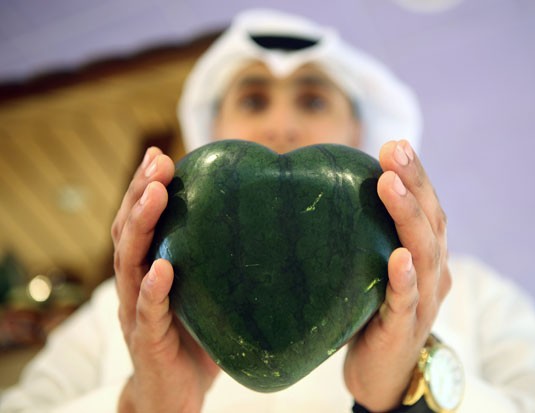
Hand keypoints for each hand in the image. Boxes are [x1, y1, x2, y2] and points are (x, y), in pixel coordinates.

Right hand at [111, 147, 219, 412]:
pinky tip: (163, 268)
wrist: (174, 395)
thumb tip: (269, 231)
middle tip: (157, 161)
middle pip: (128, 231)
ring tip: (156, 195)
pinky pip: (146, 312)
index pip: (141, 221)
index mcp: (148, 269)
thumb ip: (219, 265)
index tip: (159, 154)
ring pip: (129, 263)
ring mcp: (136, 312)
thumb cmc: (193, 340)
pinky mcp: (147, 341)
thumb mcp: (208, 294)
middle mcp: (135, 284)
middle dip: (141, 192)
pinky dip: (152, 288)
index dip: (145, 186)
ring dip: (141, 226)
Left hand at [344, 140, 451, 411]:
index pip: (428, 207)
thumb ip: (363, 236)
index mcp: (427, 254)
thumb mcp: (371, 268)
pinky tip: (399, 257)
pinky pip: (409, 301)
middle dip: (414, 181)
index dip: (416, 175)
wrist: (384, 373)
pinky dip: (406, 279)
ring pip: (425, 253)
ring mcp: (424, 301)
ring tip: (389, 183)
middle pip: (431, 220)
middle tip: (394, 148)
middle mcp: (433, 272)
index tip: (394, 144)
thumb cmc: (374, 313)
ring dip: (408, 216)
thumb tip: (322, 196)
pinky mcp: (406, 329)